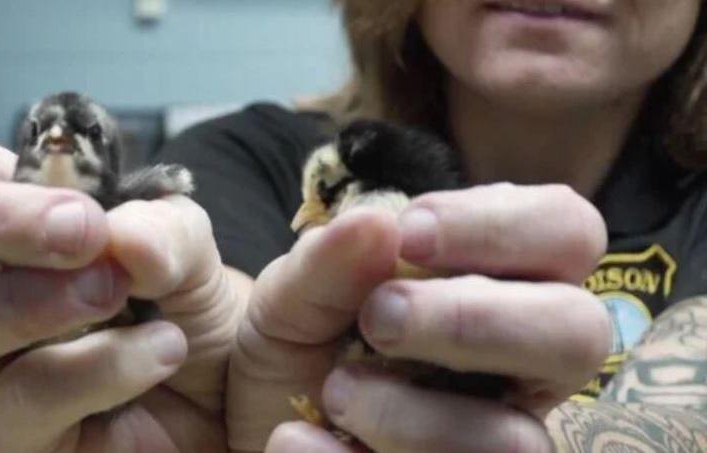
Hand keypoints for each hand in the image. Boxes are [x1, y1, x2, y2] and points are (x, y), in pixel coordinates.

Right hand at [0, 78, 242, 451]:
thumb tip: (121, 235)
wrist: (223, 383)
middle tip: (79, 227)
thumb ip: (161, 226)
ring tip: (115, 291)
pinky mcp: (5, 428)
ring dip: (28, 302)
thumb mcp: (185, 243)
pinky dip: (94, 367)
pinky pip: (14, 400)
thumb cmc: (183, 296)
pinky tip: (159, 349)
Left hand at [229, 184, 610, 452]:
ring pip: (517, 441)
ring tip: (333, 393)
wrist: (255, 418)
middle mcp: (521, 364)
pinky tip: (300, 440)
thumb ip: (326, 262)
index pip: (565, 231)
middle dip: (475, 319)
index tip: (411, 231)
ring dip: (410, 414)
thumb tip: (377, 223)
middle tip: (381, 318)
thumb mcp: (291, 295)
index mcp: (500, 287)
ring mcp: (499, 437)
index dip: (501, 224)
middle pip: (581, 333)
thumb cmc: (297, 343)